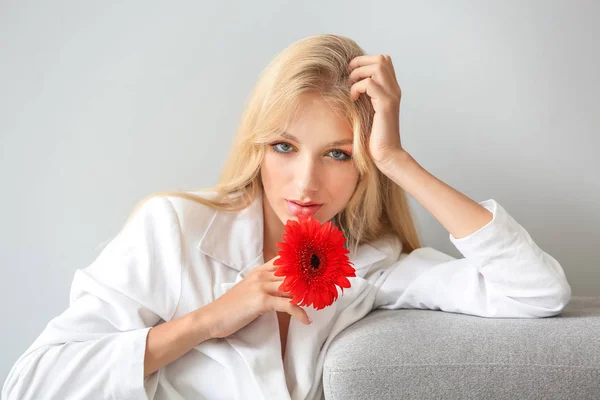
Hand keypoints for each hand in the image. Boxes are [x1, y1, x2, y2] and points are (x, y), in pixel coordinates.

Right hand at [204, 256, 311, 338]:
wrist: (212, 317)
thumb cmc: (231, 307)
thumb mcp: (249, 290)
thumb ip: (265, 286)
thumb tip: (284, 289)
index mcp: (259, 271)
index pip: (284, 260)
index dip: (301, 262)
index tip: (316, 266)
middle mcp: (261, 275)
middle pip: (292, 271)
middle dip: (310, 278)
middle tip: (325, 285)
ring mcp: (261, 286)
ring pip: (292, 286)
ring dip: (308, 294)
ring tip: (320, 301)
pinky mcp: (261, 301)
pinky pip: (287, 305)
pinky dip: (299, 313)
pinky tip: (306, 320)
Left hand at [348, 54, 404, 168]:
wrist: (386, 154)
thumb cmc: (374, 136)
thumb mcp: (367, 110)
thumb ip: (363, 96)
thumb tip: (347, 82)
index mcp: (391, 89)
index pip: (383, 60)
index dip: (365, 61)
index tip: (351, 74)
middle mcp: (394, 90)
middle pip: (382, 59)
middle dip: (361, 63)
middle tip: (349, 78)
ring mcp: (392, 96)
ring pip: (378, 66)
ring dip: (359, 74)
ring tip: (351, 88)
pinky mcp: (386, 105)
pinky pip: (371, 84)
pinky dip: (358, 87)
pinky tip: (353, 98)